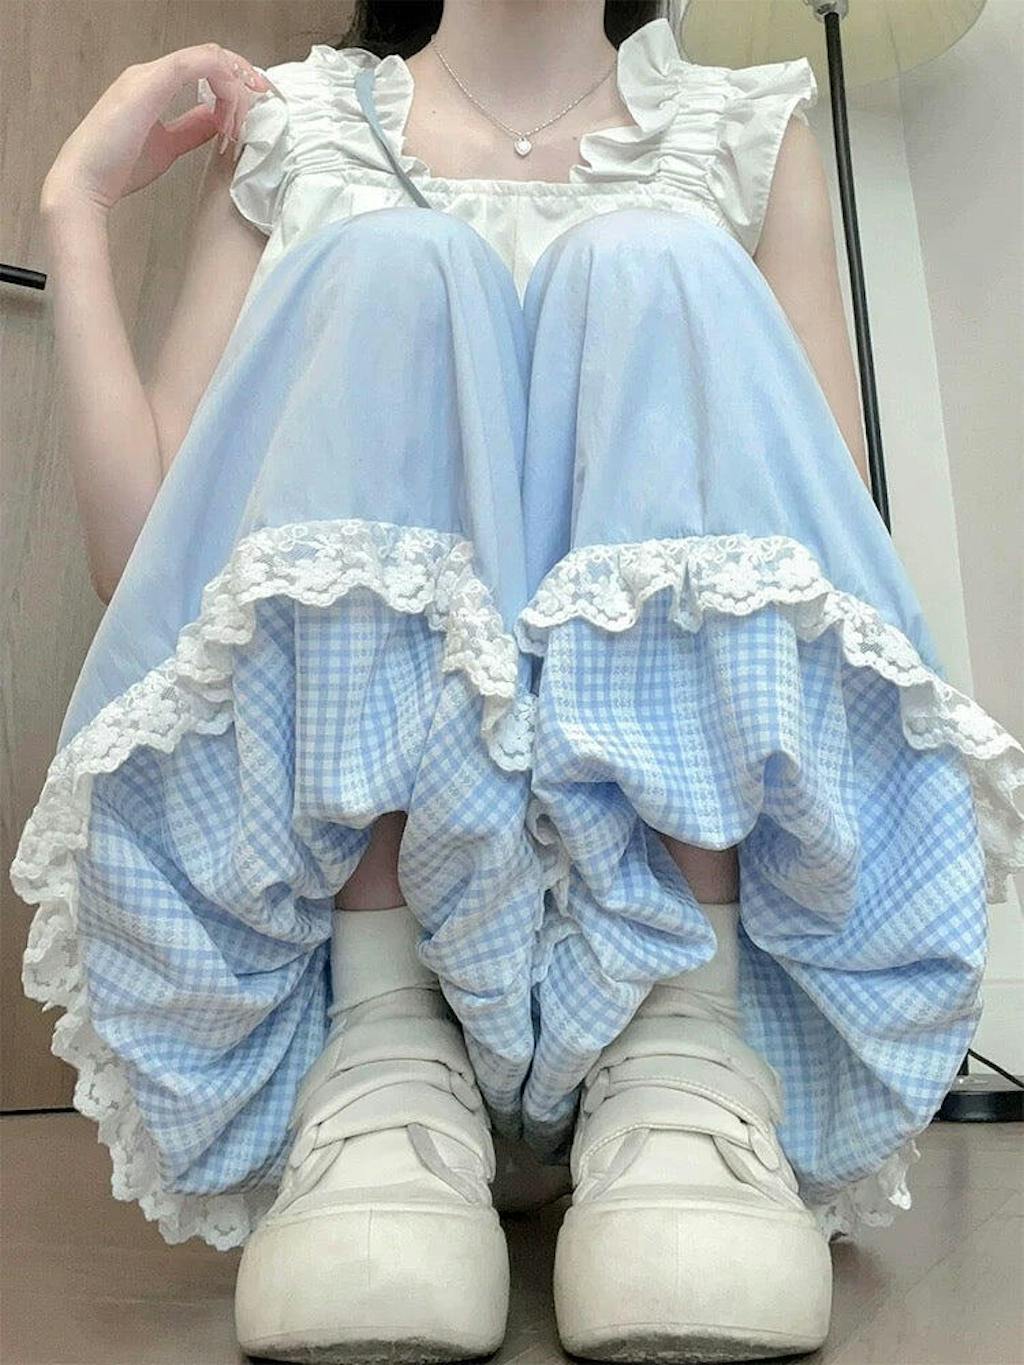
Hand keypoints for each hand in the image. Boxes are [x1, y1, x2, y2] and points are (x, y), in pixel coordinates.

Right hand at [39, 42, 275, 214]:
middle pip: (211, 57)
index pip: (205, 67)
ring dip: (235, 86)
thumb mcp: (169, 146)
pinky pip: (196, 64)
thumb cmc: (119, 167)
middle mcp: (151, 73)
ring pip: (209, 57)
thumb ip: (193, 128)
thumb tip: (218, 121)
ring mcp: (149, 75)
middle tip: (260, 109)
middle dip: (243, 80)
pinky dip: (222, 84)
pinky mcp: (149, 84)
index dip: (235, 84)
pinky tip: (228, 115)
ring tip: (243, 121)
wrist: (85, 181)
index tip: (252, 112)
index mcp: (154, 84)